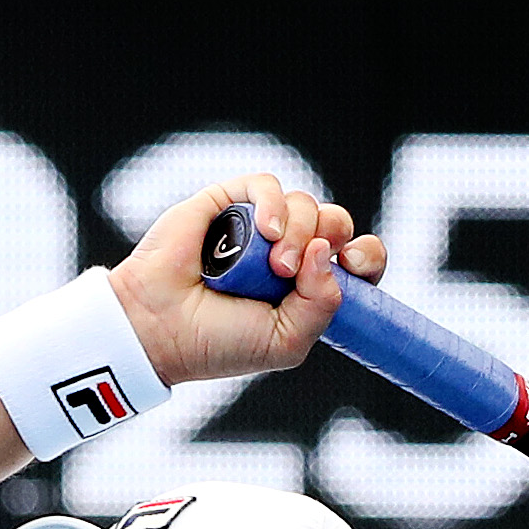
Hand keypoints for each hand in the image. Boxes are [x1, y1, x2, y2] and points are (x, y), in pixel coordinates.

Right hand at [108, 174, 387, 387]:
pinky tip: (263, 232)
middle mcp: (288, 253)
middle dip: (332, 239)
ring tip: (273, 266)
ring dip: (297, 232)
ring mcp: (259, 227)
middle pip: (337, 224)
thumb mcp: (286, 342)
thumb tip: (323, 251)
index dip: (367, 257)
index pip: (357, 262)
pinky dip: (273, 204)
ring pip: (306, 205)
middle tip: (301, 268)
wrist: (161, 327)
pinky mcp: (229, 202)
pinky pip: (268, 185)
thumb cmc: (217, 343)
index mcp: (307, 288)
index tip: (354, 265)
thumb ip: (322, 305)